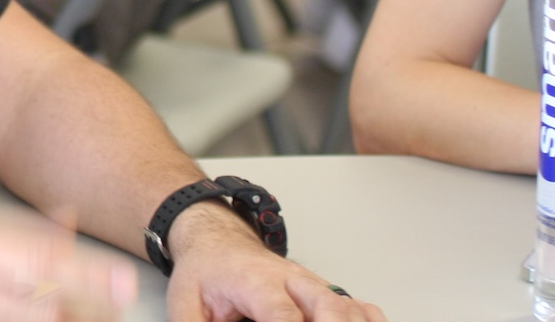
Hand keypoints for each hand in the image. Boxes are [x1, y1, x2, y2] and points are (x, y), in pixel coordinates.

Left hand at [165, 202, 386, 321]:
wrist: (217, 241)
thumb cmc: (206, 273)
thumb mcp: (185, 304)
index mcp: (254, 281)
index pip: (281, 313)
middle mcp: (290, 279)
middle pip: (328, 307)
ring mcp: (312, 284)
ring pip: (348, 307)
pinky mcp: (324, 292)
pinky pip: (360, 307)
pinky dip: (370, 321)